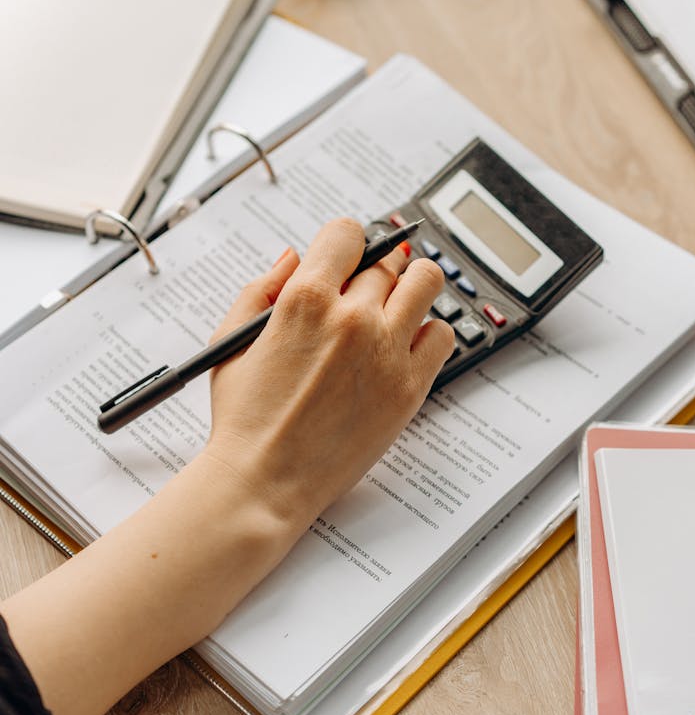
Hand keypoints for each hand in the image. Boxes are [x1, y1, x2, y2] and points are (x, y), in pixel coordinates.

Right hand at [205, 218, 453, 533]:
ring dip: (412, 286)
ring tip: (396, 305)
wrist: (264, 482)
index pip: (347, 232)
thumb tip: (294, 256)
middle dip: (372, 272)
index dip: (344, 243)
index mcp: (305, 299)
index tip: (344, 259)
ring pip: (426, 282)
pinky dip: (428, 332)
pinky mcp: (410, 387)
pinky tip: (404, 345)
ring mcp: (386, 351)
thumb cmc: (245, 418)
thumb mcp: (232, 340)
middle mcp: (351, 318)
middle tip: (362, 295)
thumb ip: (262, 287)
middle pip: (386, 261)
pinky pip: (442, 334)